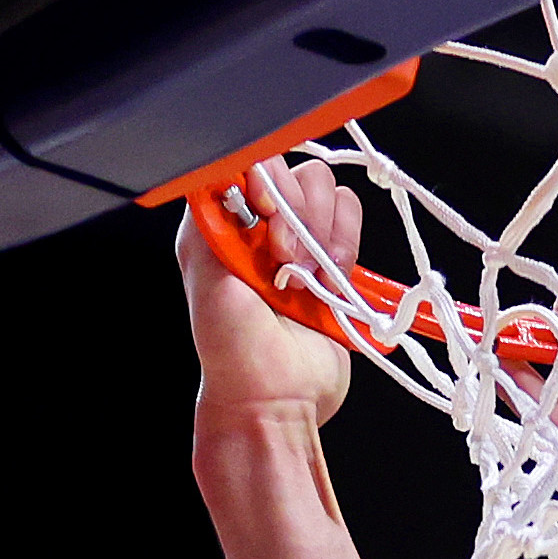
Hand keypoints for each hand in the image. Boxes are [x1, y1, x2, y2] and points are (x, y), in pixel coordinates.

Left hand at [176, 157, 363, 424]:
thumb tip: (224, 167)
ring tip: (309, 276)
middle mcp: (261, 225)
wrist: (276, 397)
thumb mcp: (206, 271)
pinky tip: (331, 277)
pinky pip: (351, 222)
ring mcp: (301, 242)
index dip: (266, 177)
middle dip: (299, 213)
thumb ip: (211, 213)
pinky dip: (347, 244)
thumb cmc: (232, 347)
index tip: (267, 211)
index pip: (249, 161)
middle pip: (296, 171)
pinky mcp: (334, 262)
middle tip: (286, 260)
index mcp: (223, 222)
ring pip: (328, 192)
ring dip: (326, 232)